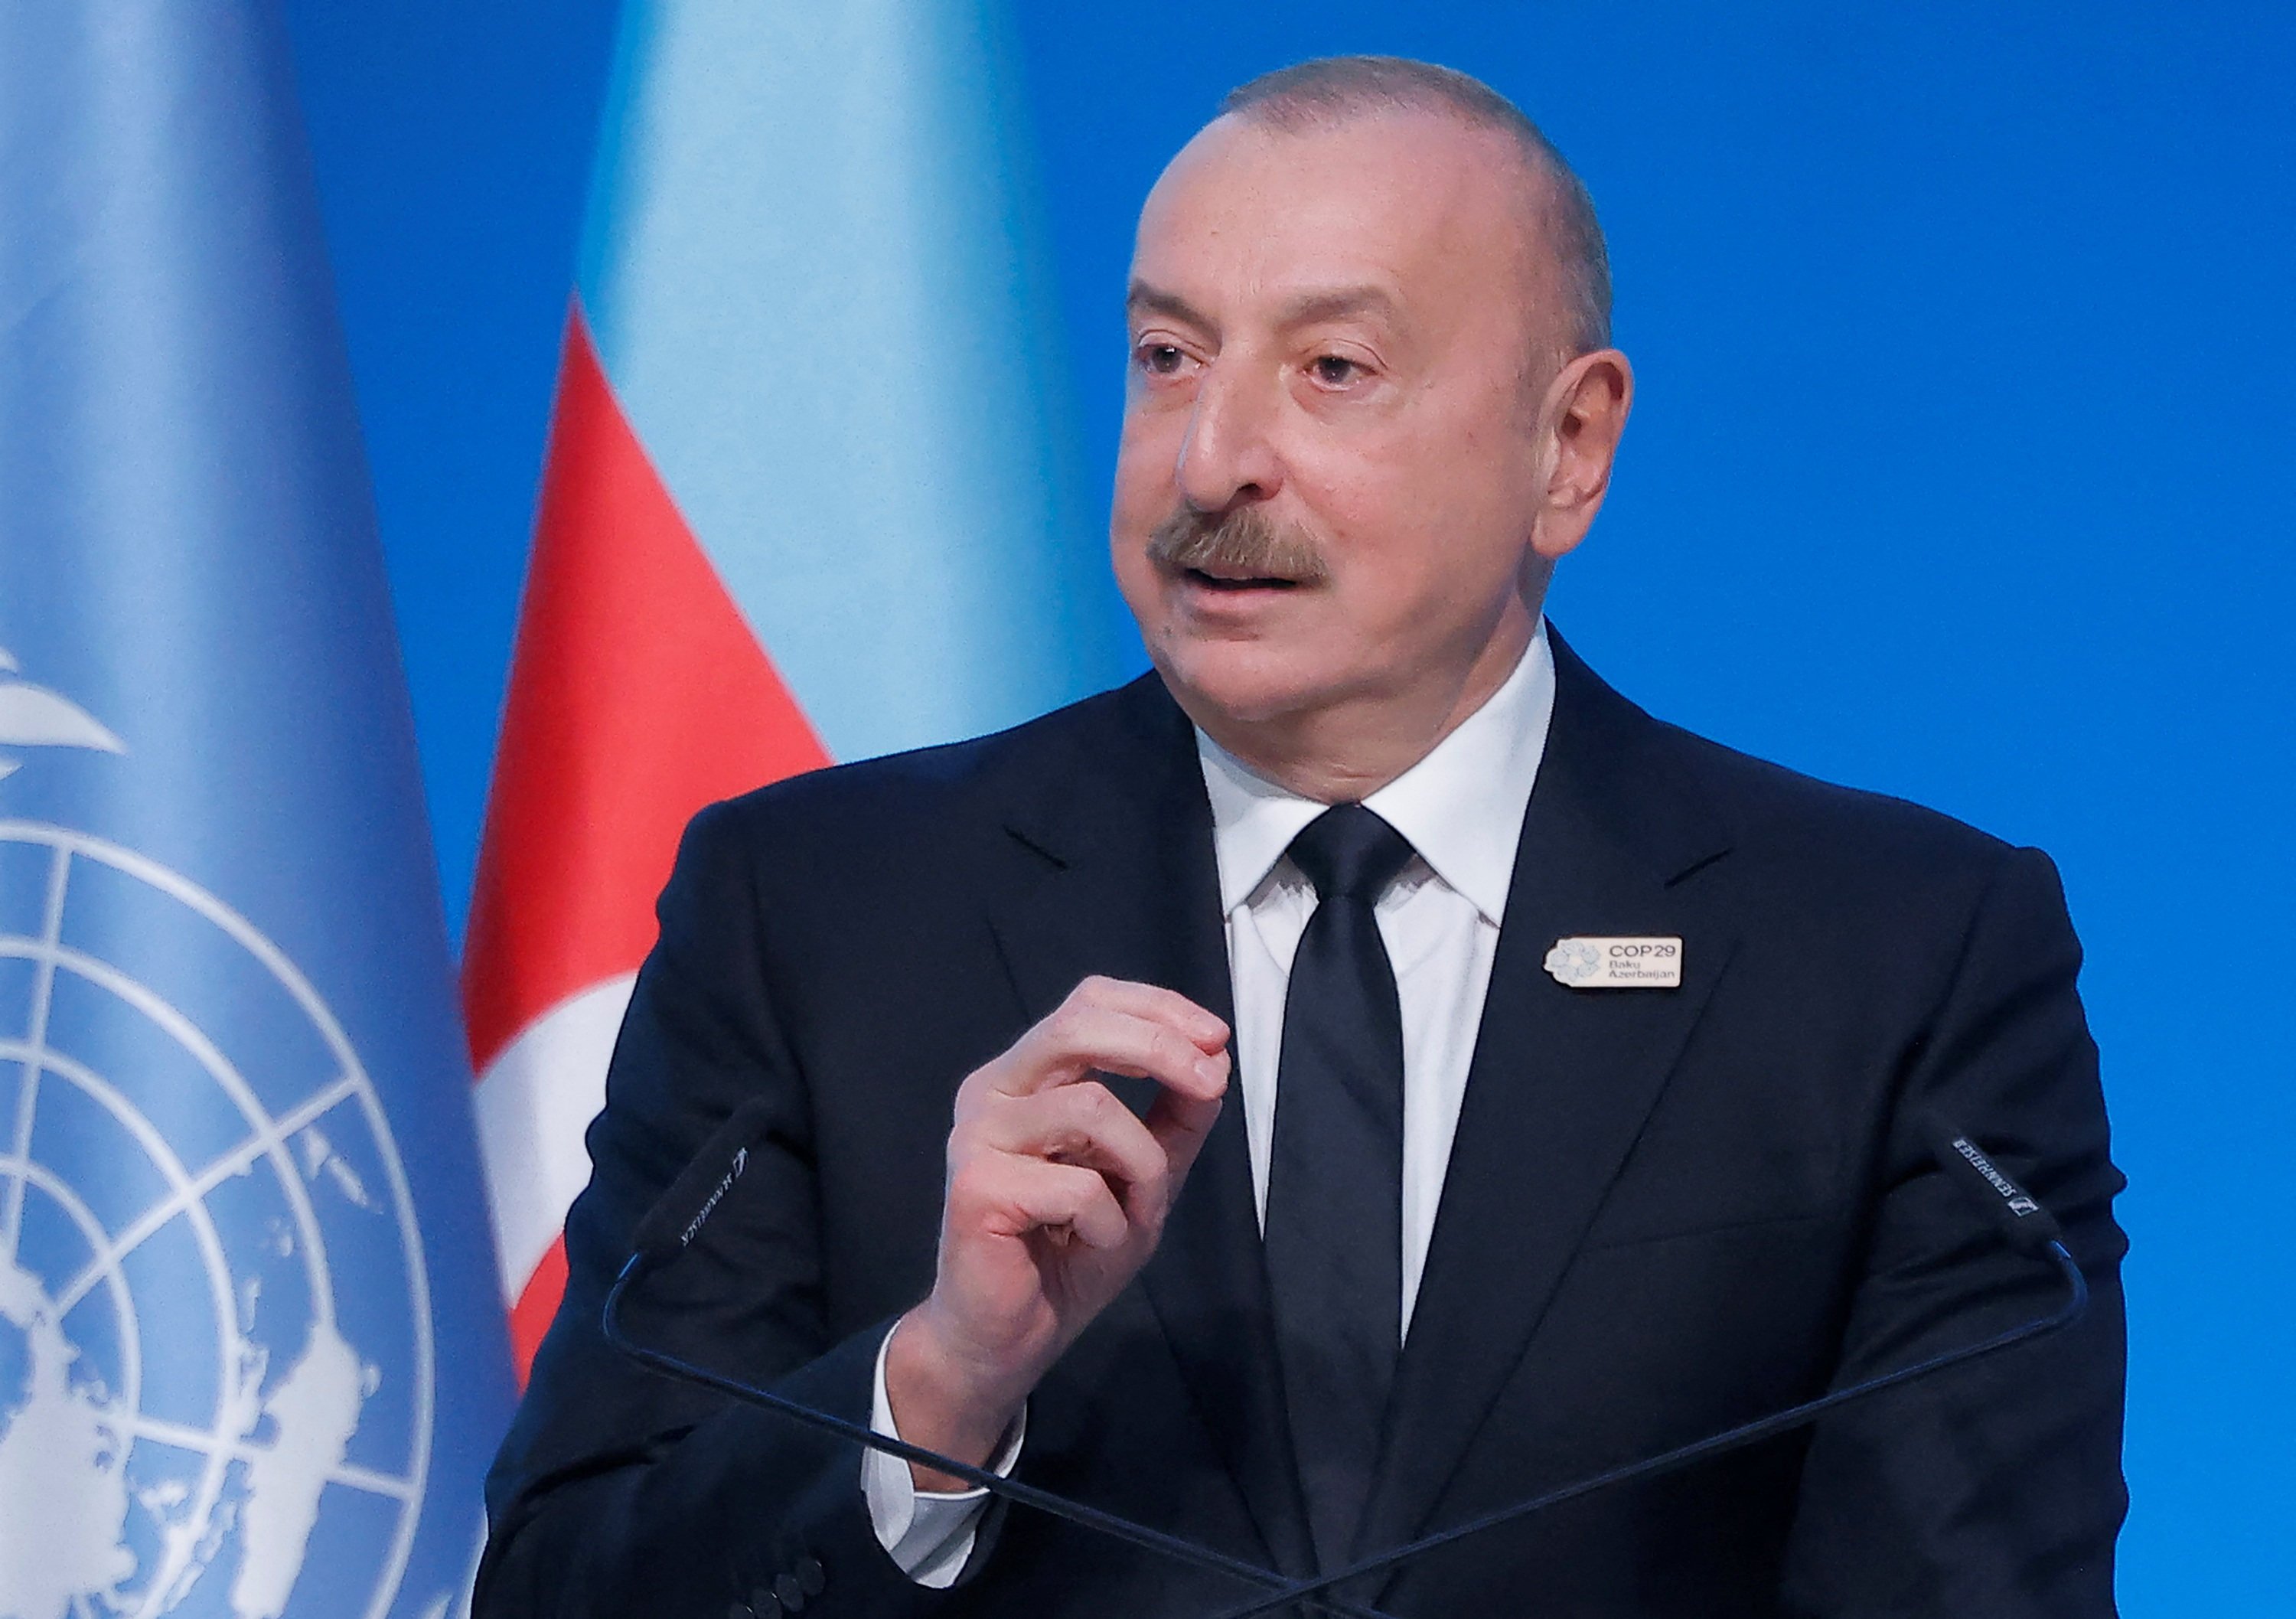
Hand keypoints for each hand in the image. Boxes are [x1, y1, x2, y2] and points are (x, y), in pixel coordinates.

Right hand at [884, 976, 1229, 1486]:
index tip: (1214, 1037)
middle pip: (1077, 1025)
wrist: (1007, 1339)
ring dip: (1143, 1165)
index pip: (1088, 1002)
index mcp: (1027, 1076)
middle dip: (1157, 1046)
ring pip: (1091, 1107)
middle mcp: (993, 1092)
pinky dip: (1110, 1222)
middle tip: (1211, 1080)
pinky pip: (1077, 1185)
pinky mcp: (976, 1189)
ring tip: (1137, 1214)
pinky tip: (1092, 1245)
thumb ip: (1176, 1118)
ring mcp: (977, 1136)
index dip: (1155, 1007)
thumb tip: (1215, 1057)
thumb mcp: (1144, 1176)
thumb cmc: (1068, 1252)